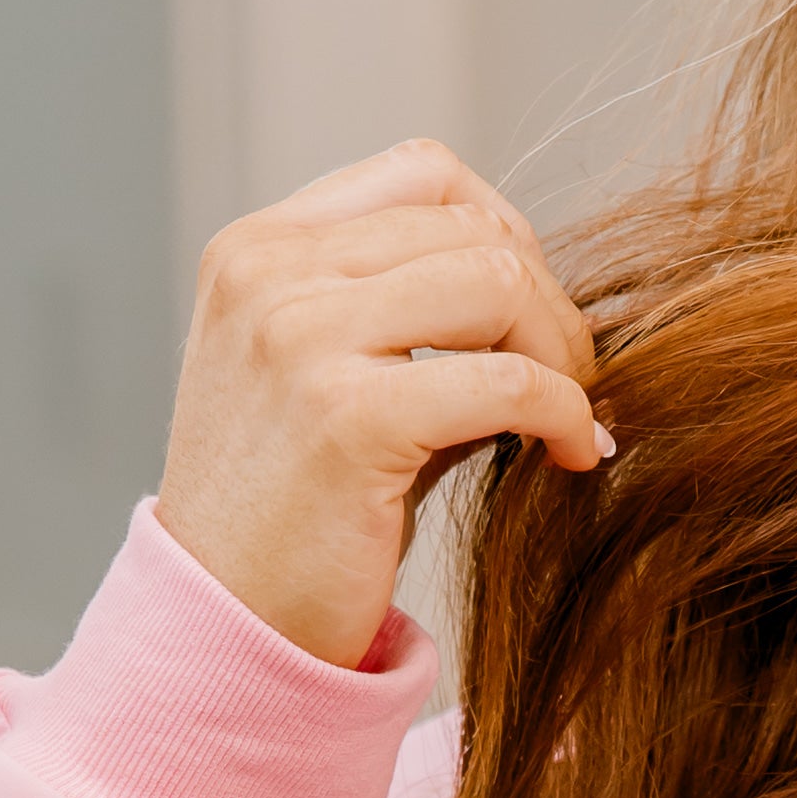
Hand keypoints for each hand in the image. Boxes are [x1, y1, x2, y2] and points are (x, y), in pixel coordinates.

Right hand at [156, 138, 604, 666]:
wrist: (223, 625)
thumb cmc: (293, 514)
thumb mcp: (325, 377)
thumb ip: (405, 313)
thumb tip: (543, 292)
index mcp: (257, 250)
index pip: (423, 172)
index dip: (506, 232)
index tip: (530, 318)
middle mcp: (268, 275)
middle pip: (472, 226)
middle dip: (547, 304)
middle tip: (570, 382)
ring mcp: (298, 338)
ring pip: (498, 282)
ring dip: (561, 353)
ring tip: (570, 416)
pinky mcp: (346, 417)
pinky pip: (507, 383)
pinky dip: (565, 415)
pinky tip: (573, 454)